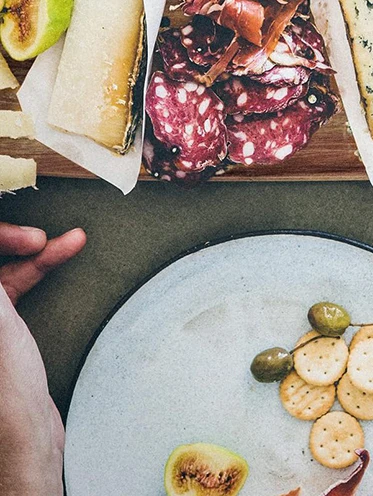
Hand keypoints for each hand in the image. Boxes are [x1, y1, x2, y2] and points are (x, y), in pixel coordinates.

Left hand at [0, 223, 85, 495]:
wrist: (27, 439)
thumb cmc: (3, 391)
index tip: (25, 233)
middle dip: (10, 240)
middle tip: (38, 237)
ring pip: (0, 269)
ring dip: (33, 252)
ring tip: (67, 242)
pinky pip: (14, 283)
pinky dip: (41, 267)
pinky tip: (64, 253)